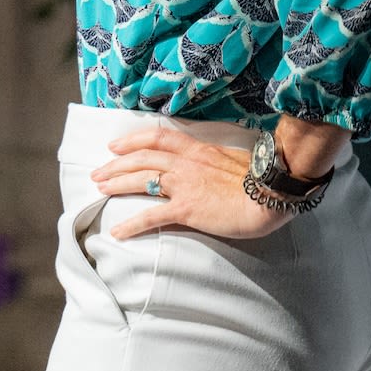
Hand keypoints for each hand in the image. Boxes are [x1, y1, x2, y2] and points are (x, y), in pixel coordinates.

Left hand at [92, 125, 292, 242]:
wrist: (271, 194)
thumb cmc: (260, 179)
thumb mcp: (234, 159)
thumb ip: (216, 159)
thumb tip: (211, 161)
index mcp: (198, 149)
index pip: (158, 138)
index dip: (133, 140)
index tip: (116, 145)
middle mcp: (185, 163)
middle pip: (141, 158)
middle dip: (116, 164)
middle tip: (98, 172)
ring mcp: (183, 185)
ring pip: (141, 180)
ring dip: (117, 184)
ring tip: (100, 190)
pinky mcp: (186, 209)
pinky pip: (152, 216)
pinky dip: (132, 224)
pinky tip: (118, 232)